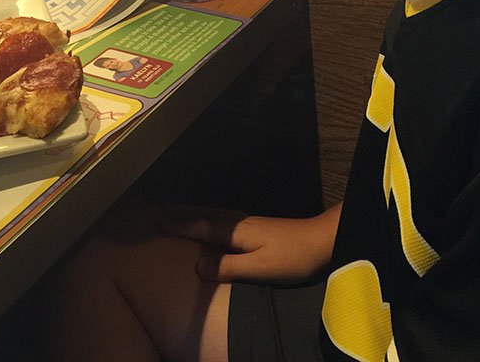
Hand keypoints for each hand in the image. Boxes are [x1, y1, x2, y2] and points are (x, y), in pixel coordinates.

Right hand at [161, 203, 340, 284]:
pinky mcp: (256, 229)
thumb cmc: (292, 257)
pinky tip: (210, 226)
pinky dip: (209, 221)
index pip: (201, 228)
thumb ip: (228, 267)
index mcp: (237, 231)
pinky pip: (223, 222)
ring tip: (177, 214)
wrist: (321, 241)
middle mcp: (240, 223)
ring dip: (194, 216)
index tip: (158, 221)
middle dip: (182, 215)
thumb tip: (197, 265)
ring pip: (214, 217)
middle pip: (204, 217)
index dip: (180, 226)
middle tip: (159, 211)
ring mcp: (249, 224)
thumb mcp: (259, 268)